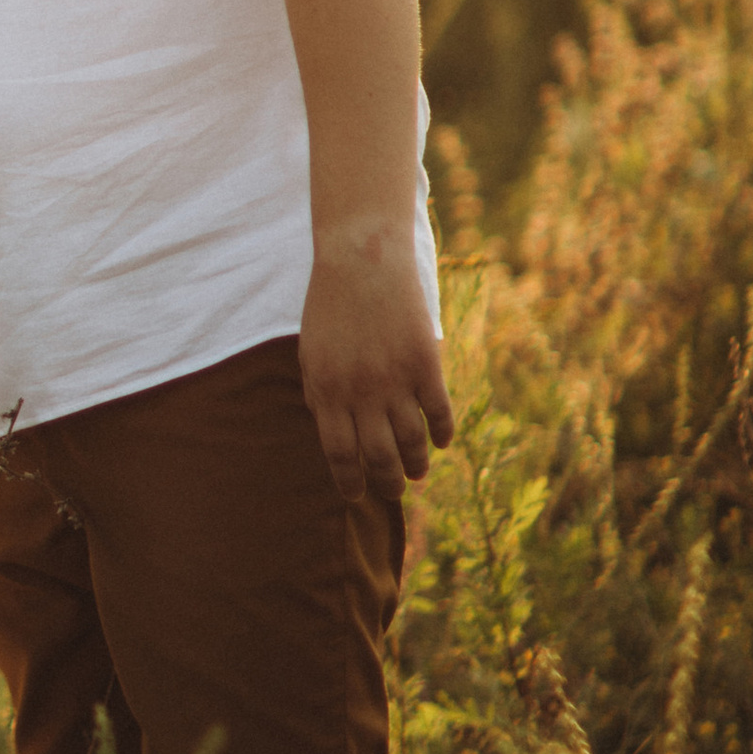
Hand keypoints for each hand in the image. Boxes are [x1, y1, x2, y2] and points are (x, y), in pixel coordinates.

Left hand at [299, 249, 452, 500]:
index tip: (356, 496)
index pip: (339, 455)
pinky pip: (438, 412)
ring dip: (416, 464)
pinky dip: (441, 433)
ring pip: (411, 441)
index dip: (350, 482)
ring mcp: (394, 380)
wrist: (361, 258)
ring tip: (418, 474)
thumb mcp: (310, 352)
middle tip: (394, 490)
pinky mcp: (425, 363)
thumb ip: (318, 393)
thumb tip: (331, 433)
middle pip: (378, 456)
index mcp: (325, 391)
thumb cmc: (330, 305)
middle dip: (387, 481)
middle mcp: (360, 393)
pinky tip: (441, 443)